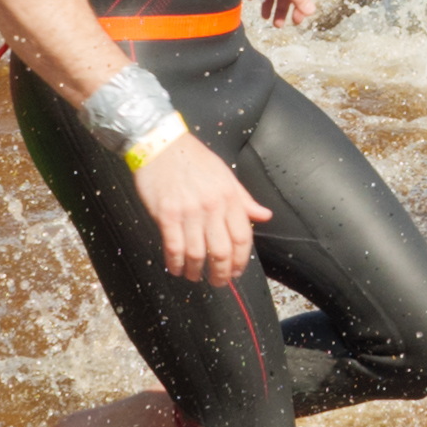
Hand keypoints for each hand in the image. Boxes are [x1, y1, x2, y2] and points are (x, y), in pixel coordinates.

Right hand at [130, 130, 272, 285]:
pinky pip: (174, 247)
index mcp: (229, 197)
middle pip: (222, 251)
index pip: (243, 238)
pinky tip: (176, 268)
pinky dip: (175, 263)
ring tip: (194, 276)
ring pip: (197, 254)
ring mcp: (189, 212)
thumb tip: (265, 216)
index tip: (236, 271)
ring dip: (196, 271)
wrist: (161, 145)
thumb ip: (244, 200)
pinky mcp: (166, 215)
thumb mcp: (225, 175)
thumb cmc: (194, 159)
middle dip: (221, 273)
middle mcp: (212, 206)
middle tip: (218, 282)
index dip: (241, 260)